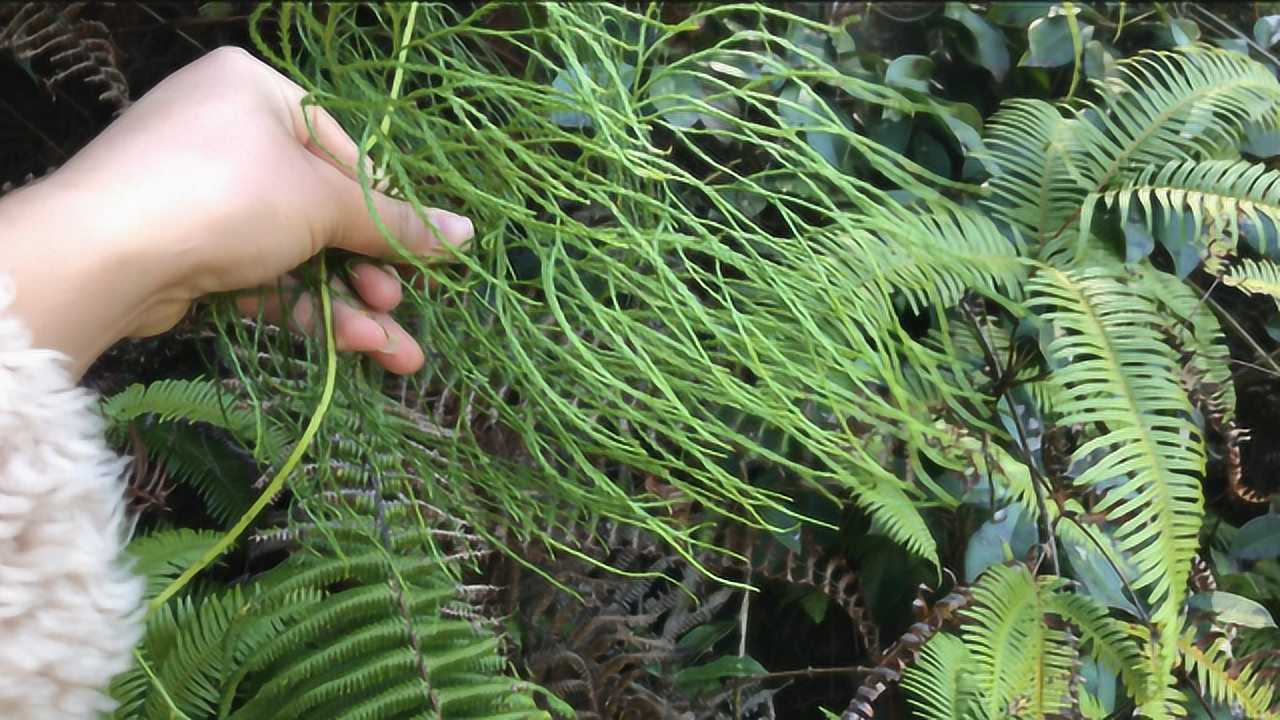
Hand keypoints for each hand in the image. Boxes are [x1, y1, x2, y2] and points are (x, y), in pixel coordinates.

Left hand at [0, 46, 471, 377]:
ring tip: (396, 354)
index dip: (386, 211)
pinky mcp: (186, 251)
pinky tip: (353, 346)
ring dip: (349, 305)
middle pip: (321, 210)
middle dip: (370, 271)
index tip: (423, 257)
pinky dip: (305, 310)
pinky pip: (262, 275)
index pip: (343, 151)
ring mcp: (202, 196)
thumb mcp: (322, 203)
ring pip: (296, 253)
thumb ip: (395, 224)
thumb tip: (467, 236)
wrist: (102, 255)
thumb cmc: (225, 195)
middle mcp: (226, 134)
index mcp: (256, 91)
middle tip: (404, 307)